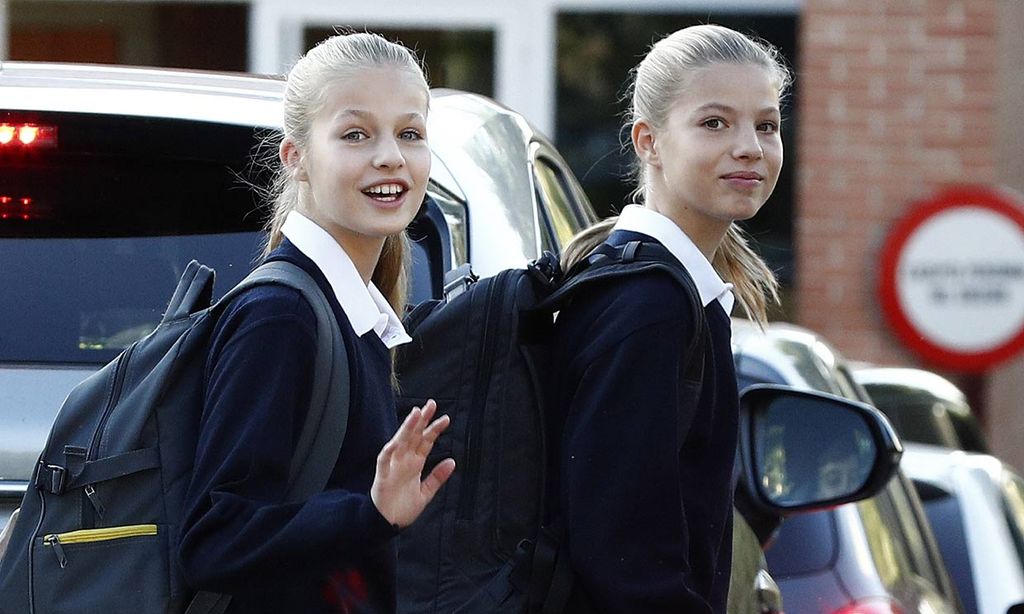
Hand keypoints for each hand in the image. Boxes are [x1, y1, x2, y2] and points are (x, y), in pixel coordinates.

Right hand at [371, 400, 454, 528]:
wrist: (387, 524)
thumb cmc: (403, 508)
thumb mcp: (426, 493)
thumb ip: (437, 477)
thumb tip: (452, 462)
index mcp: (415, 463)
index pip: (425, 442)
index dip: (434, 429)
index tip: (445, 418)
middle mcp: (404, 461)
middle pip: (414, 436)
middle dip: (421, 420)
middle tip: (431, 404)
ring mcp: (393, 466)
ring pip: (400, 442)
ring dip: (407, 428)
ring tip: (416, 414)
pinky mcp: (382, 475)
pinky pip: (384, 460)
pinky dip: (389, 451)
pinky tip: (396, 441)